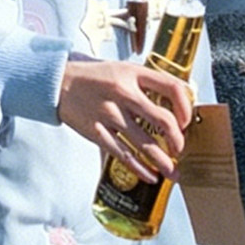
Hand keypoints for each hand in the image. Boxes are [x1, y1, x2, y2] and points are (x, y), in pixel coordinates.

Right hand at [58, 59, 194, 182]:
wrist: (58, 82)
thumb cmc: (94, 76)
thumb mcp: (123, 69)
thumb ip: (147, 81)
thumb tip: (175, 100)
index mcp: (133, 74)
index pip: (172, 88)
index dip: (186, 107)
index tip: (186, 121)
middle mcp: (123, 94)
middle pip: (162, 120)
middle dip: (178, 141)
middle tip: (180, 150)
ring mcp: (109, 114)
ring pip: (144, 143)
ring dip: (163, 162)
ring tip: (173, 172)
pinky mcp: (96, 131)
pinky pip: (122, 154)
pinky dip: (138, 168)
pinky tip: (149, 176)